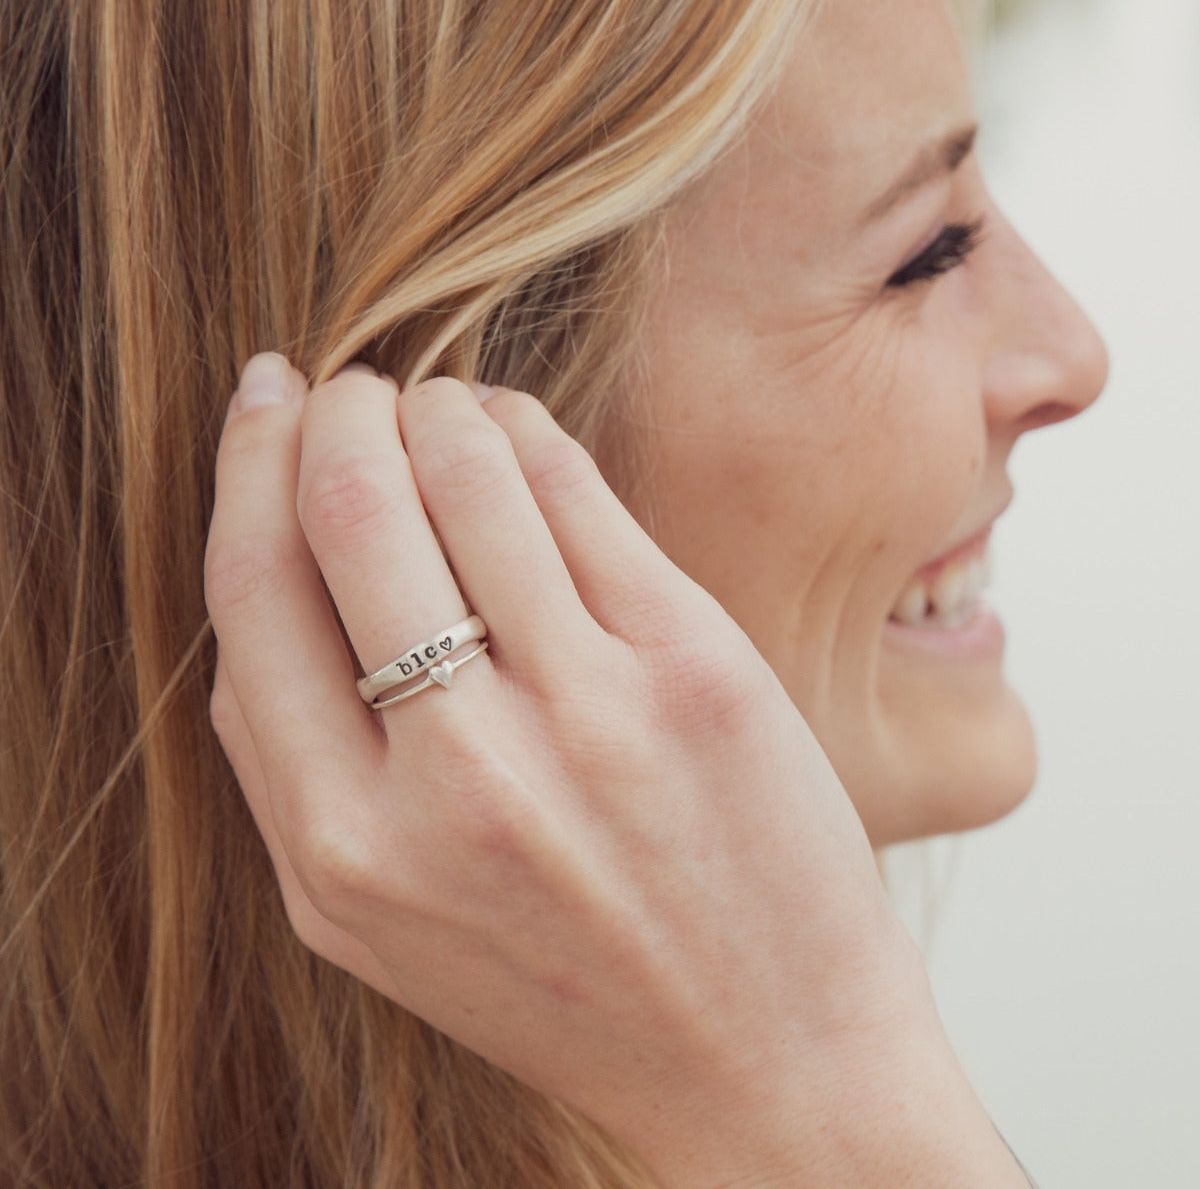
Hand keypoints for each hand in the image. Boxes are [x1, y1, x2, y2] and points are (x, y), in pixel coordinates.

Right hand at [204, 354, 1023, 1186]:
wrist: (765, 1056)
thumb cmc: (563, 978)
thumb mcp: (376, 919)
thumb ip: (292, 763)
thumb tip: (265, 568)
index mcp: (347, 851)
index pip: (250, 590)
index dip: (248, 465)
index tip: (269, 401)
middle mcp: (457, 777)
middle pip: (347, 507)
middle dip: (339, 409)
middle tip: (354, 385)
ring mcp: (585, 713)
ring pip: (465, 471)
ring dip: (437, 405)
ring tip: (440, 406)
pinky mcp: (693, 665)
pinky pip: (578, 490)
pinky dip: (528, 432)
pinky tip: (518, 433)